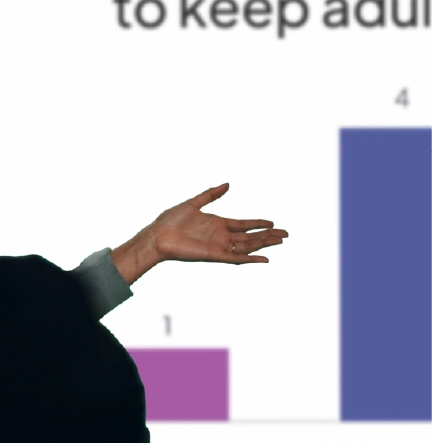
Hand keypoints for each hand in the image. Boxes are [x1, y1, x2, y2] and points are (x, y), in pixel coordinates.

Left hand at [111, 183, 288, 284]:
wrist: (157, 235)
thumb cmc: (170, 220)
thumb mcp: (193, 203)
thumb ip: (211, 194)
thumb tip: (228, 183)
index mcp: (217, 224)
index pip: (243, 224)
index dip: (258, 223)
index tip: (272, 222)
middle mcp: (220, 236)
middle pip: (250, 236)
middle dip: (268, 235)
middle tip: (285, 234)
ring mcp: (219, 246)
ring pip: (247, 246)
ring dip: (264, 244)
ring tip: (281, 241)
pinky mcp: (214, 255)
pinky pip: (236, 259)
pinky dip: (250, 259)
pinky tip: (264, 259)